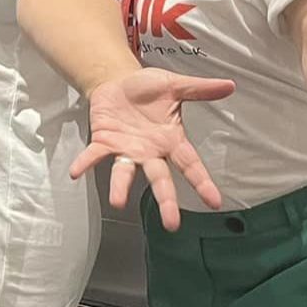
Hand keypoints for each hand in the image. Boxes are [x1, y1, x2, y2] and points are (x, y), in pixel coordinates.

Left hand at [70, 68, 237, 230]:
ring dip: (120, 187)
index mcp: (171, 141)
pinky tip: (75, 172)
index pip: (190, 165)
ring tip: (117, 202)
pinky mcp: (104, 142)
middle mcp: (150, 152)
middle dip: (166, 201)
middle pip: (160, 180)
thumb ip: (199, 89)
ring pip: (125, 173)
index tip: (215, 202)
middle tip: (172, 224)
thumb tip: (230, 85)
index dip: (202, 183)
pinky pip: (95, 155)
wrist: (117, 83)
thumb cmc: (148, 89)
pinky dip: (85, 163)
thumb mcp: (175, 86)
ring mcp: (127, 150)